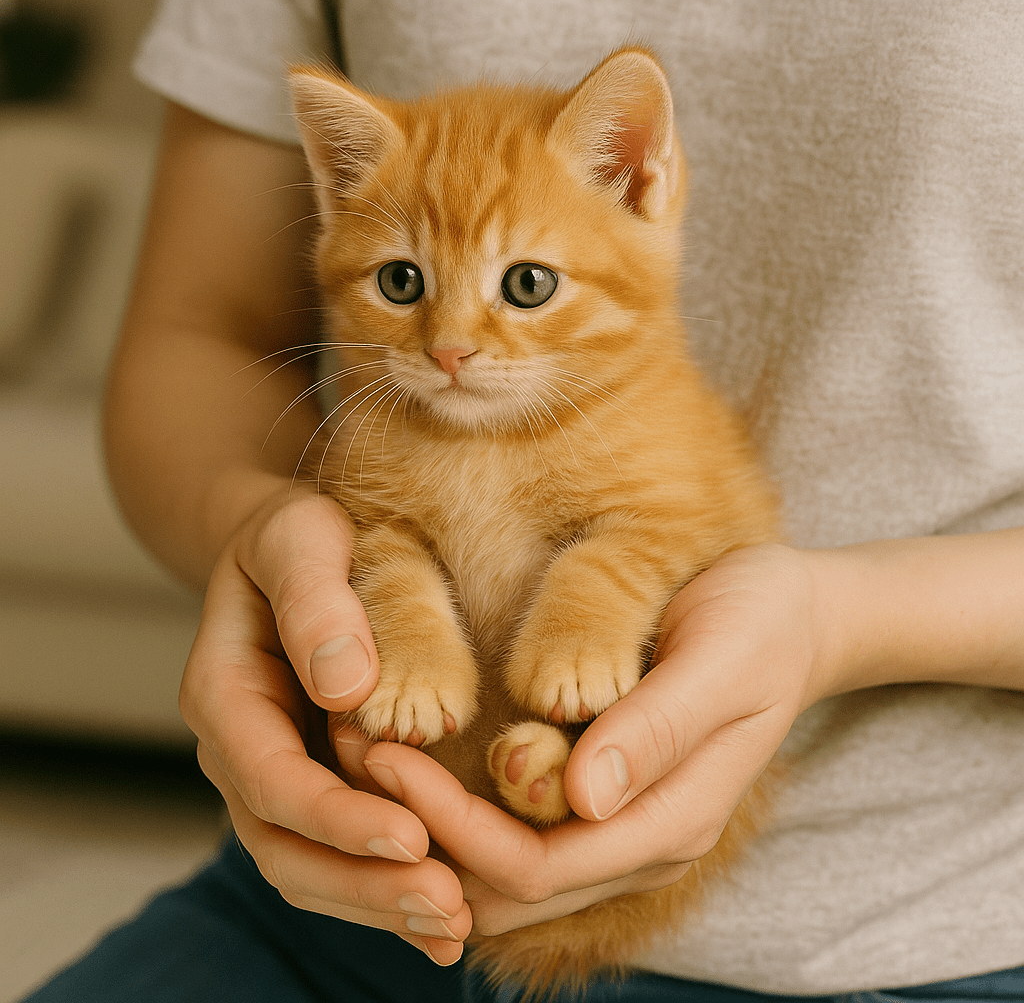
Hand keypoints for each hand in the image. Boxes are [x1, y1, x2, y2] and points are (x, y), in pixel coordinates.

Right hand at [179, 487, 471, 962]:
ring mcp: (276, 774)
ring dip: (378, 904)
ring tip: (456, 927)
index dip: (336, 817)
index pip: (271, 777)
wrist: (289, 548)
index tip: (411, 838)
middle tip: (448, 906)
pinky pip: (339, 853)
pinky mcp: (316, 782)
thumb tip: (343, 686)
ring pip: (309, 867)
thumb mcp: (300, 538)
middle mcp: (242, 750)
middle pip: (285, 846)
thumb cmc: (295, 535)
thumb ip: (312, 601)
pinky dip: (384, 889)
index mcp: (224, 694)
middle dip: (363, 885)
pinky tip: (447, 916)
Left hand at [362, 543, 825, 934]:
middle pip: (508, 887)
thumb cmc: (760, 623)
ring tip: (368, 753)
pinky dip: (457, 814)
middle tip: (358, 753)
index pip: (537, 866)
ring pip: (504, 875)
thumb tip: (585, 798)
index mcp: (669, 820)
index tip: (385, 755)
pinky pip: (517, 836)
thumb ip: (659, 729)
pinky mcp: (601, 796)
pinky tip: (416, 760)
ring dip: (431, 831)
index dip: (453, 827)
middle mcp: (637, 838)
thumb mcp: (722, 660)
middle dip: (424, 835)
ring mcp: (620, 823)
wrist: (794, 615)